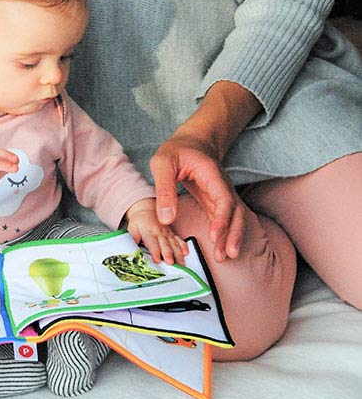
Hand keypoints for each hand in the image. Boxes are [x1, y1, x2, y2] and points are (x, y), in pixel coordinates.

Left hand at [126, 198, 187, 264]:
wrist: (147, 211)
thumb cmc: (139, 222)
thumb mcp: (132, 228)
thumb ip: (132, 238)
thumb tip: (129, 249)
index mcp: (149, 232)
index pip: (152, 243)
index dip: (155, 252)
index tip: (157, 260)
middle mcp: (160, 233)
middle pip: (165, 244)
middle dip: (169, 254)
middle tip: (171, 263)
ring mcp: (168, 233)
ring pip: (174, 244)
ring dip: (178, 254)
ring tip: (181, 264)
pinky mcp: (173, 234)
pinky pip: (180, 240)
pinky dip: (184, 246)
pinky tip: (186, 253)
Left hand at [149, 133, 245, 262]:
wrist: (192, 142)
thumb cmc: (176, 150)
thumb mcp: (163, 163)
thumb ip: (164, 189)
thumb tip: (165, 218)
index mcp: (211, 174)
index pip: (223, 198)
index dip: (221, 218)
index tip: (215, 235)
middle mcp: (222, 186)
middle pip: (236, 211)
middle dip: (233, 233)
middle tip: (227, 254)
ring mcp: (221, 194)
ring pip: (234, 217)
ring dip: (232, 236)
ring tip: (225, 256)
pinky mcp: (215, 201)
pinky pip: (225, 219)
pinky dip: (225, 234)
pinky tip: (221, 248)